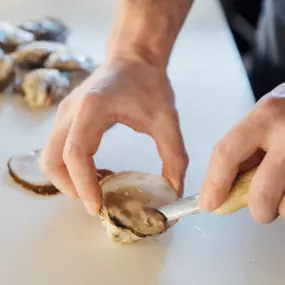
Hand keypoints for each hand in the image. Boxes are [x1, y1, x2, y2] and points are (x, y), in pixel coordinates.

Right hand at [40, 58, 187, 214]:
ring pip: (50, 156)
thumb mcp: (167, 121)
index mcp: (92, 110)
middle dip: (70, 187)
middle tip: (96, 200)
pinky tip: (97, 169)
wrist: (133, 57)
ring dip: (68, 179)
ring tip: (97, 186)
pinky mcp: (67, 116)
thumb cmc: (149, 83)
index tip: (98, 207)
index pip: (75, 154)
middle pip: (52, 160)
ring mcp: (65, 113)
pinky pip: (59, 149)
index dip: (83, 185)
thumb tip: (173, 191)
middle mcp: (70, 112)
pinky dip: (71, 167)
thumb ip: (174, 158)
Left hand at [200, 83, 284, 222]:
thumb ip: (245, 149)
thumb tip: (224, 190)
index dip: (214, 183)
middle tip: (259, 205)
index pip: (226, 154)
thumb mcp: (265, 118)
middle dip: (257, 209)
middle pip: (260, 194)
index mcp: (266, 116)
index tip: (209, 202)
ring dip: (282, 205)